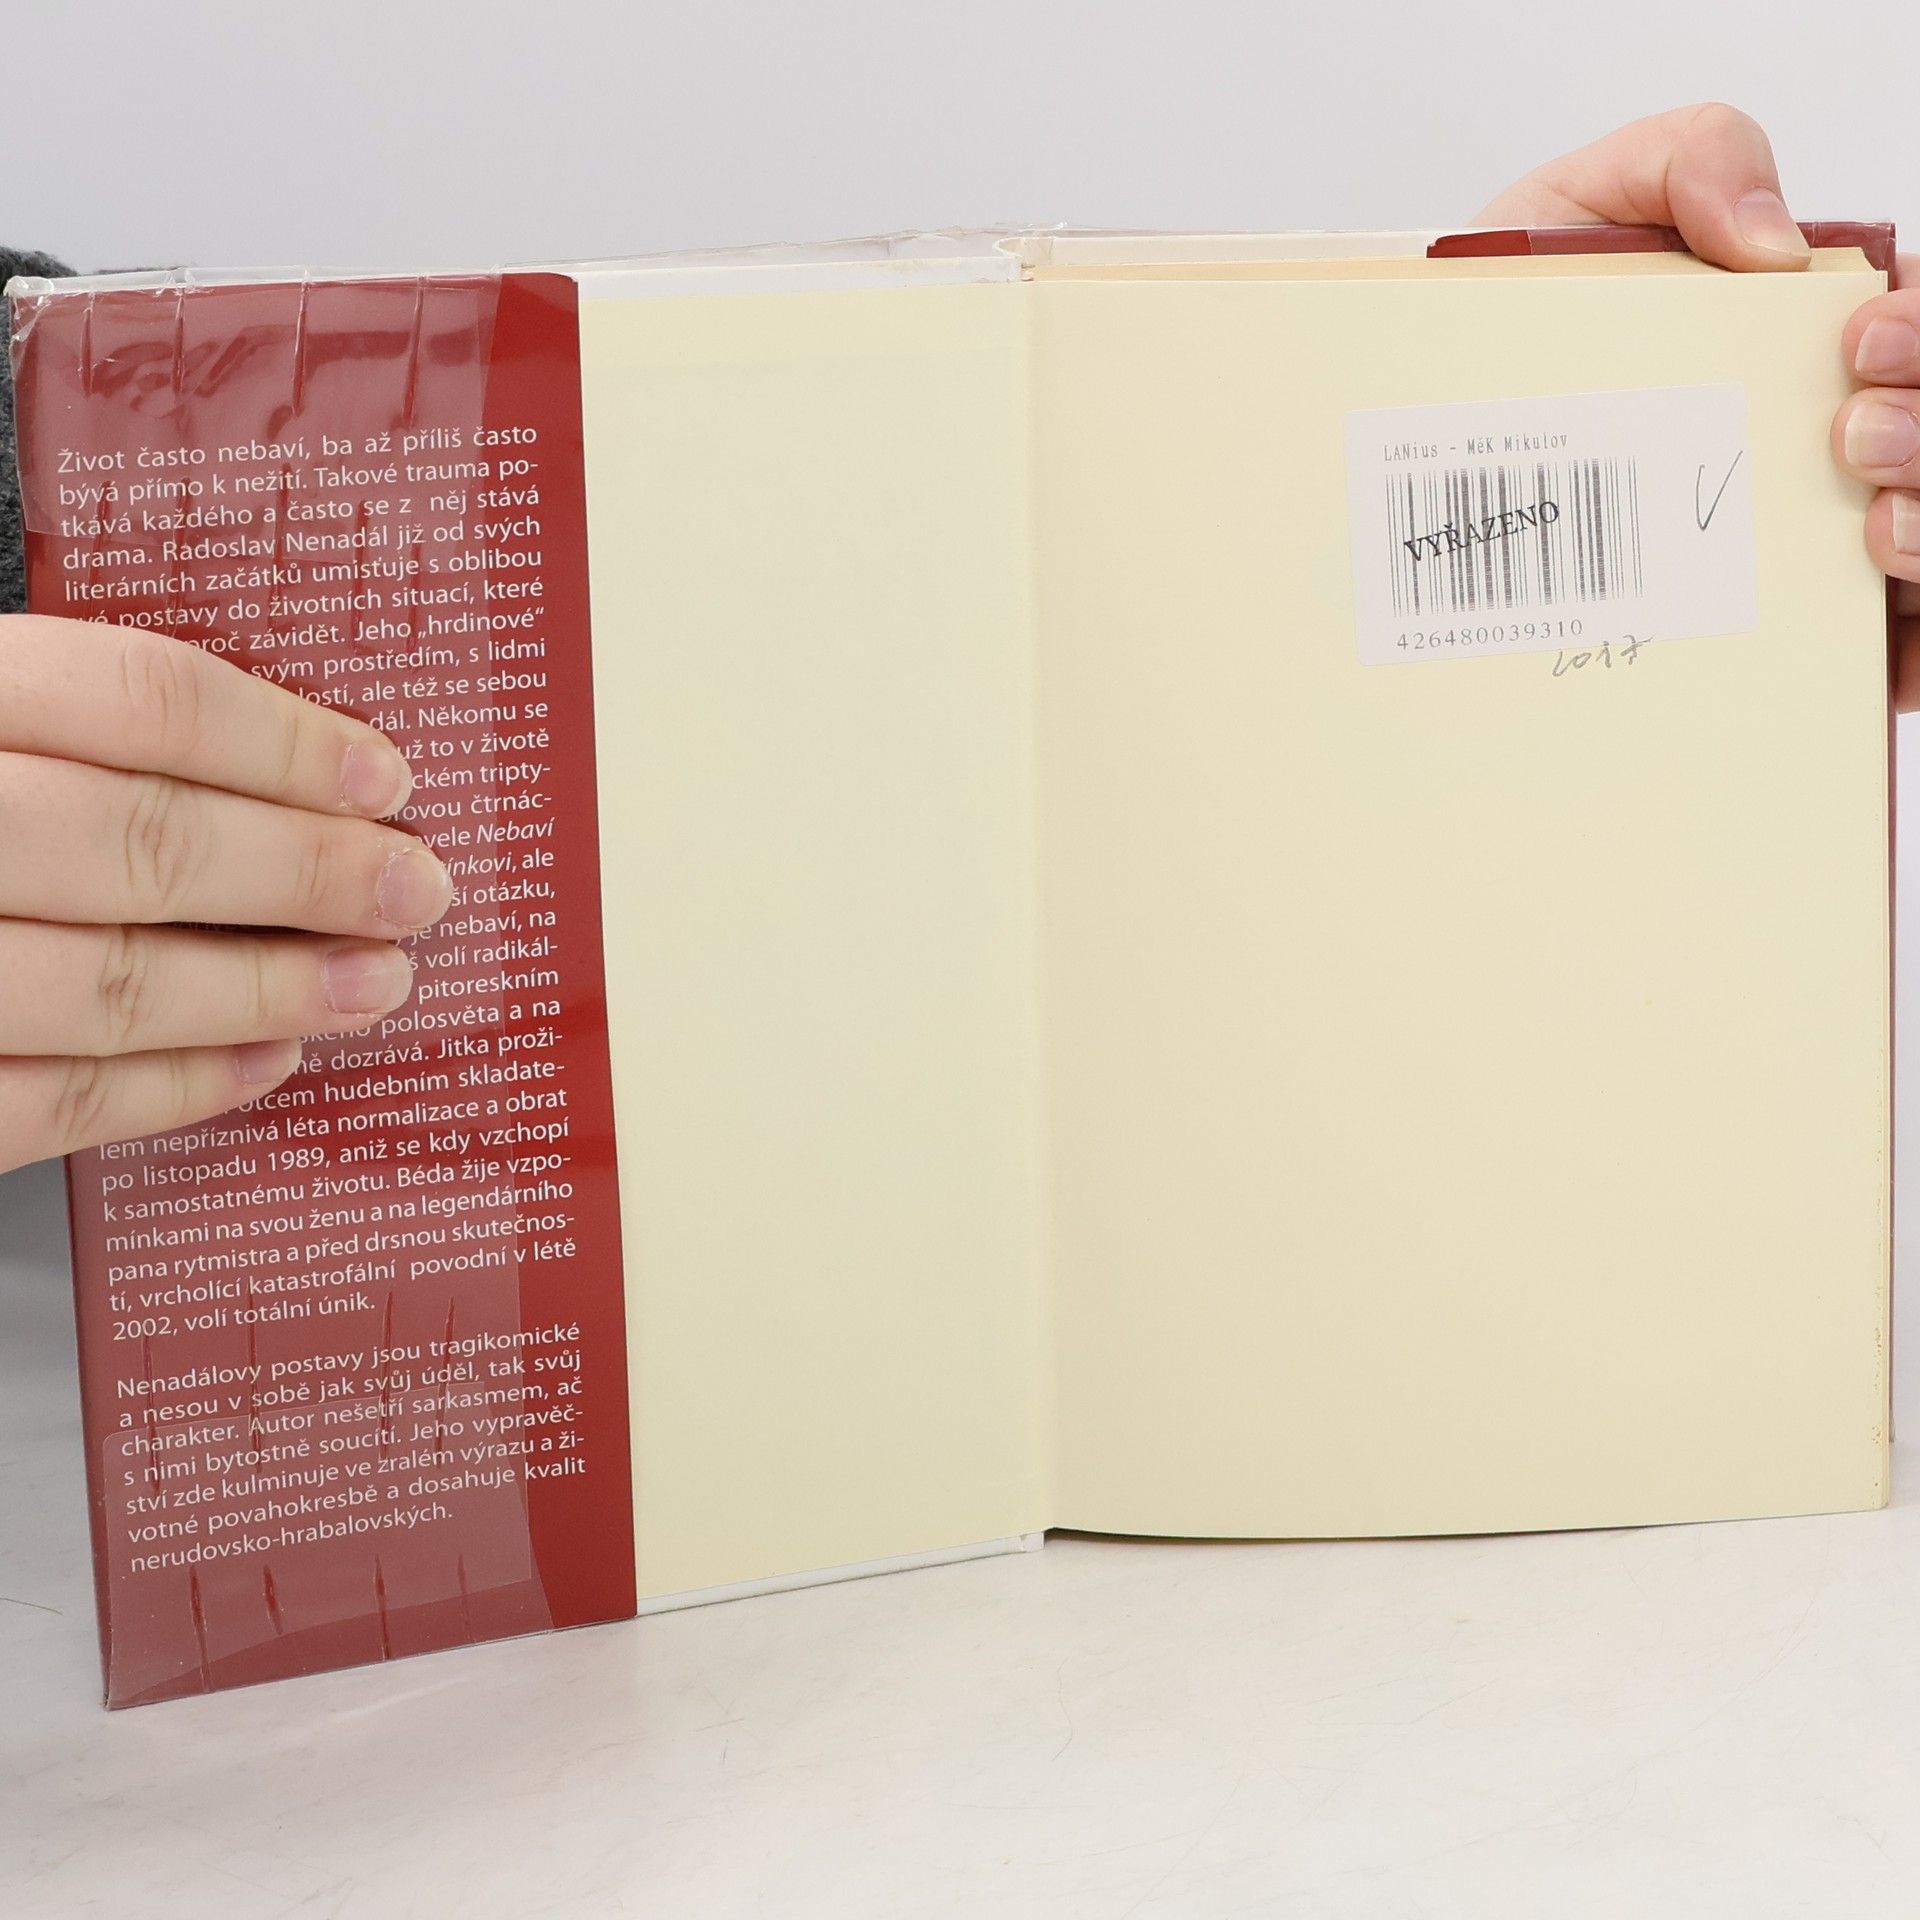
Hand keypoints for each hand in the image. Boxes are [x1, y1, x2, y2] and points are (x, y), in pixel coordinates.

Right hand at [0, 615, 452, 1172]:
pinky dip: (171, 1088)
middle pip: (137, 843)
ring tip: (372, 986)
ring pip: (103, 985)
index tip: (384, 777)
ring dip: (263, 991)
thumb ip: (57, 720)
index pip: (132, 700)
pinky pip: (41, 1099)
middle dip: (303, 876)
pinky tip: (262, 1062)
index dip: (279, 742)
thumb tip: (263, 757)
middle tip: (417, 891)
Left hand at [1484, 103, 1918, 706]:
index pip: (1914, 336)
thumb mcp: (1578, 207)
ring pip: (1919, 558)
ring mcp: (1802, 545)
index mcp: (1806, 340)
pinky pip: (1884, 664)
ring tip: (1868, 525)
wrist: (1410, 433)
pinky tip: (1881, 656)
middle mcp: (1824, 441)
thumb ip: (1686, 163)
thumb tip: (1773, 242)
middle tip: (1852, 433)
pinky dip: (1904, 660)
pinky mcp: (1765, 638)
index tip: (1856, 339)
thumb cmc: (1513, 327)